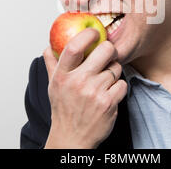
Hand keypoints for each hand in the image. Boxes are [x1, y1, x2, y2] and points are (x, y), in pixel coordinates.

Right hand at [43, 28, 127, 148]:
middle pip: (104, 50)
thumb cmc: (64, 110)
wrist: (72, 138)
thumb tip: (48, 47)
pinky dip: (119, 87)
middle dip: (110, 49)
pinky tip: (110, 93)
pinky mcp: (108, 102)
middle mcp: (78, 82)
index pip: (74, 46)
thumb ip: (52, 65)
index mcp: (63, 75)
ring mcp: (94, 92)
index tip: (94, 32)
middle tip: (108, 53)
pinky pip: (122, 83)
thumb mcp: (53, 86)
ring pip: (116, 67)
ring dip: (114, 72)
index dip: (87, 34)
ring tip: (105, 81)